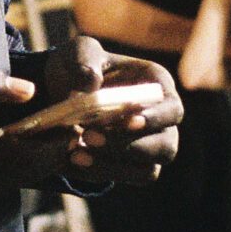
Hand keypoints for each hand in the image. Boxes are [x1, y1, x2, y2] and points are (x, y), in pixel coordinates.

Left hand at [41, 35, 182, 184]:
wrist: (59, 93)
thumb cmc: (79, 68)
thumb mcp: (77, 53)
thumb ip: (84, 60)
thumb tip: (91, 83)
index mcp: (156, 86)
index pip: (172, 108)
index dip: (156, 117)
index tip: (130, 119)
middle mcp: (160, 121)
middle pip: (165, 145)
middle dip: (130, 145)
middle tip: (89, 136)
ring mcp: (148, 147)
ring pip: (147, 170)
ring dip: (113, 164)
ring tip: (75, 151)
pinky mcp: (129, 166)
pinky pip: (125, 178)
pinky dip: (99, 171)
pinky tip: (72, 159)